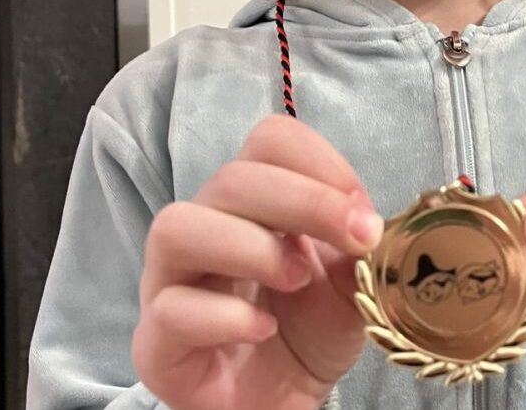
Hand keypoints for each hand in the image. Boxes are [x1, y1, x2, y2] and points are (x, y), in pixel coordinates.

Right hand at [132, 115, 382, 409]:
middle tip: (355, 239)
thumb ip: (360, 250)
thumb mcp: (355, 285)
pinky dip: (225, 315)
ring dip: (252, 246)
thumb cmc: (311, 332)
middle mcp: (206, 228)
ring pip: (177, 226)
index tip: (363, 211)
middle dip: (305, 201)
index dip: (321, 164)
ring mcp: (171, 282)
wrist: (285, 400)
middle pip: (232, 177)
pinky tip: (265, 329)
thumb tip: (368, 223)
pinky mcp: (157, 343)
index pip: (270, 141)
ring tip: (297, 279)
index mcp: (255, 202)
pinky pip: (169, 310)